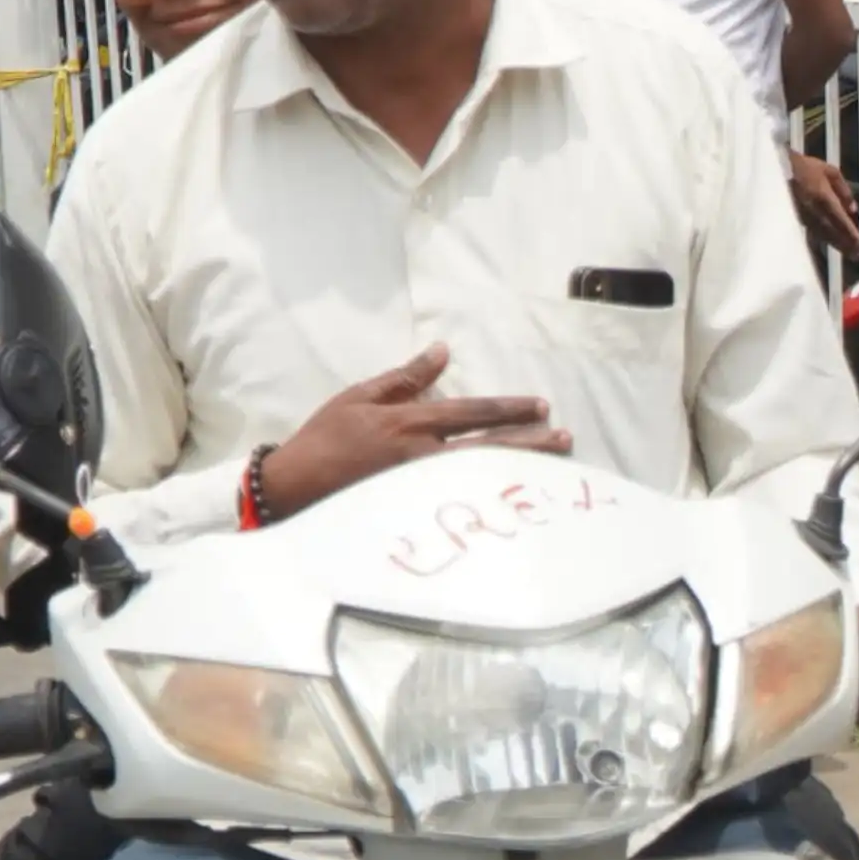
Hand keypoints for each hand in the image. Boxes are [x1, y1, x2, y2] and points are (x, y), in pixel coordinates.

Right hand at [252, 346, 568, 518]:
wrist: (294, 485)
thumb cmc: (324, 437)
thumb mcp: (361, 396)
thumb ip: (405, 377)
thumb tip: (440, 352)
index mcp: (409, 422)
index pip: (472, 413)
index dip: (509, 409)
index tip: (540, 406)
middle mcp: (421, 455)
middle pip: (488, 447)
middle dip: (530, 441)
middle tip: (564, 436)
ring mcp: (419, 486)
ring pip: (481, 474)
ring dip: (519, 466)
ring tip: (553, 461)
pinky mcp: (413, 507)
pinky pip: (461, 498)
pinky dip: (490, 493)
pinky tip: (513, 491)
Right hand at [787, 151, 858, 263]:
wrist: (774, 169)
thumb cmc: (804, 167)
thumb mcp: (829, 171)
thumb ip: (843, 190)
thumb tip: (853, 209)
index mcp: (824, 199)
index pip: (841, 222)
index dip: (851, 235)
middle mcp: (814, 212)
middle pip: (833, 233)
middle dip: (846, 245)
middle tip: (858, 256)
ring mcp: (804, 217)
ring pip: (823, 235)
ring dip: (836, 245)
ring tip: (849, 253)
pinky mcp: (796, 219)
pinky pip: (813, 232)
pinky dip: (824, 239)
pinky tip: (830, 243)